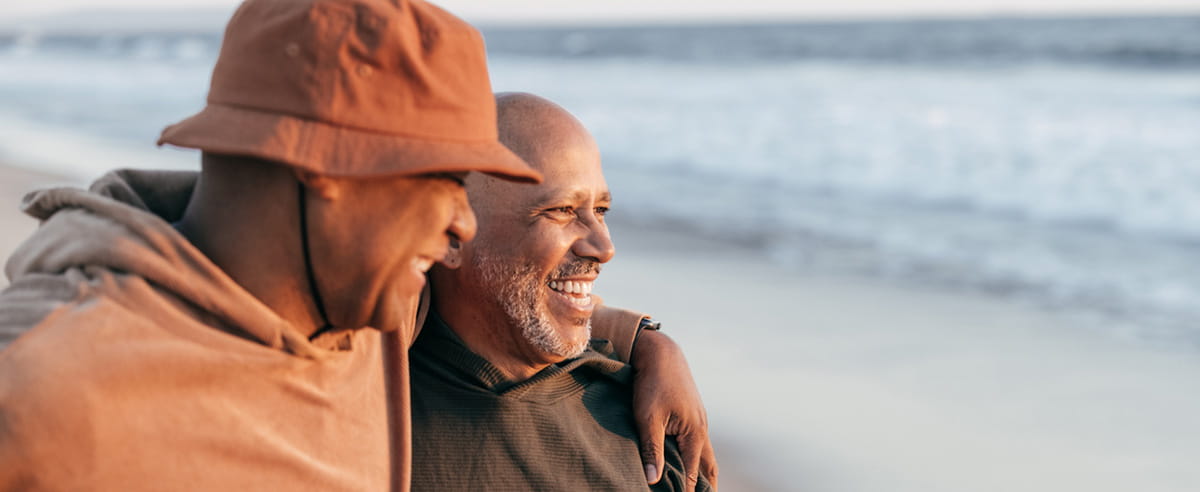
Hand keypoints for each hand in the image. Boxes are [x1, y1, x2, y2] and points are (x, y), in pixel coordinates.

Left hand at [631, 330, 718, 490]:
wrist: (662, 353)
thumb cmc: (653, 384)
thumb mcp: (648, 418)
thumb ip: (651, 450)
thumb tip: (653, 479)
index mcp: (694, 434)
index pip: (691, 473)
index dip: (685, 491)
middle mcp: (701, 429)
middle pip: (707, 467)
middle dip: (705, 486)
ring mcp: (699, 421)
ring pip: (705, 454)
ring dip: (702, 472)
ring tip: (700, 488)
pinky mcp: (692, 414)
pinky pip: (698, 442)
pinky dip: (696, 457)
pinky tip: (688, 460)